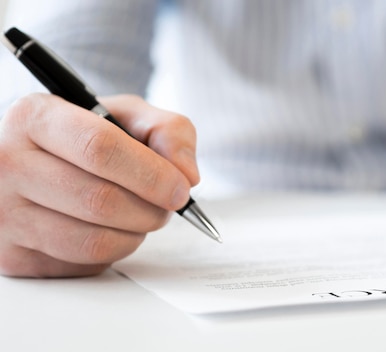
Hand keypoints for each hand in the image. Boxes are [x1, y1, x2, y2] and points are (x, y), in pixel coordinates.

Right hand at [0, 94, 199, 276]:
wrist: (38, 162)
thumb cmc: (87, 138)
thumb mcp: (127, 117)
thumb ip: (168, 130)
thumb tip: (187, 175)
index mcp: (37, 117)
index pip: (100, 148)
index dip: (151, 174)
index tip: (180, 189)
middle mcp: (8, 163)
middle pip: (101, 201)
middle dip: (151, 210)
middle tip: (167, 206)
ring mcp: (4, 213)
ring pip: (92, 241)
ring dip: (136, 234)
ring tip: (141, 216)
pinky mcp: (12, 256)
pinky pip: (82, 265)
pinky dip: (113, 252)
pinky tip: (110, 229)